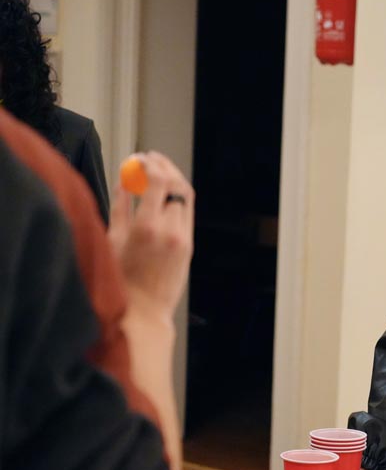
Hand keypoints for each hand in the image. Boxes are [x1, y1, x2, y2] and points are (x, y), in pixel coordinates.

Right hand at [109, 151, 193, 322]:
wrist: (143, 312)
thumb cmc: (119, 279)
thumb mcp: (112, 239)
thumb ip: (120, 206)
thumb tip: (124, 181)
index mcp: (147, 228)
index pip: (160, 183)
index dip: (152, 165)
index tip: (141, 157)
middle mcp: (171, 232)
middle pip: (178, 187)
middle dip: (166, 168)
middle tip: (152, 159)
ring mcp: (184, 240)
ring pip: (185, 200)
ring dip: (173, 182)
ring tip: (158, 173)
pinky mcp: (189, 247)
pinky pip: (186, 215)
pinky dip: (177, 200)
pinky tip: (164, 195)